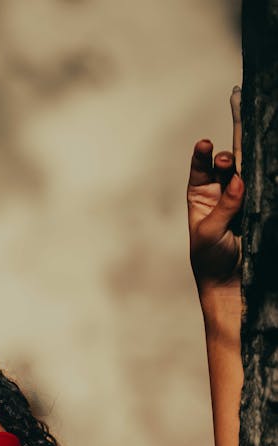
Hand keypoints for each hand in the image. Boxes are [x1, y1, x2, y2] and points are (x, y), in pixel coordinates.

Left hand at [187, 85, 243, 298]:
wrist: (229, 282)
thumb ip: (224, 207)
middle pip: (224, 168)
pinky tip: (263, 173)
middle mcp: (220, 194)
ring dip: (243, 168)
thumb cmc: (210, 259)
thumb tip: (238, 181)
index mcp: (200, 197)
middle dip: (225, 161)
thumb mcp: (210, 232)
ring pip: (244, 176)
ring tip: (239, 168)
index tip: (204, 144)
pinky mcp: (256, 207)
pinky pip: (260, 190)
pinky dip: (261, 182)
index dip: (201, 156)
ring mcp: (240, 200)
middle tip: (225, 163)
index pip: (200, 171)